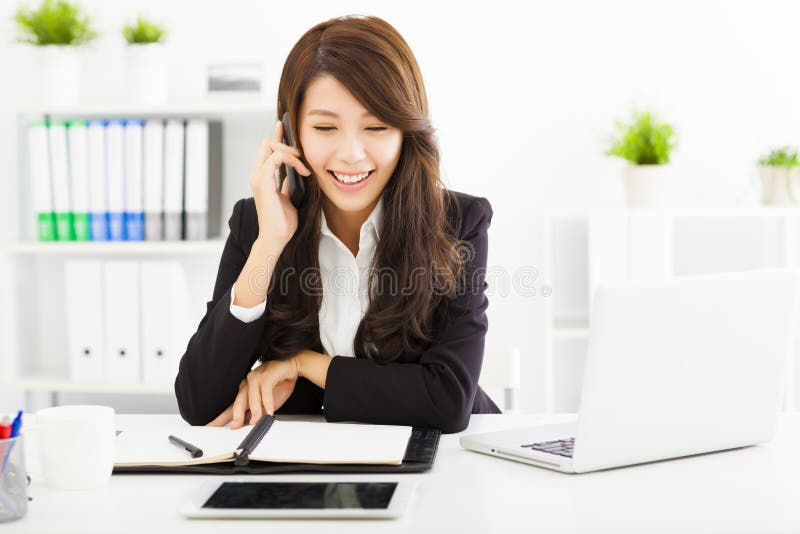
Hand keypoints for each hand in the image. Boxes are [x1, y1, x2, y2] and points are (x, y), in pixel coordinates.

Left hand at [205, 357, 300, 428]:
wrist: (291, 366)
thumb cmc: (279, 384)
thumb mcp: (266, 404)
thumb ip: (256, 413)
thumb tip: (247, 427)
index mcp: (244, 393)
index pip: (230, 408)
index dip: (220, 418)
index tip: (210, 427)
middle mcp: (246, 385)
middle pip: (238, 403)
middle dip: (235, 416)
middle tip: (234, 427)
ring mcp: (255, 379)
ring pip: (251, 397)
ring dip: (254, 411)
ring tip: (255, 422)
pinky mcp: (267, 376)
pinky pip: (266, 391)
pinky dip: (267, 402)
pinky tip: (269, 411)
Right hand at [250, 119, 311, 247]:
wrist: (276, 238)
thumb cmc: (283, 222)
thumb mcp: (288, 197)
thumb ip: (287, 184)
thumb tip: (294, 174)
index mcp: (263, 177)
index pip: (267, 149)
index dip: (277, 136)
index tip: (285, 125)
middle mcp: (257, 174)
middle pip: (267, 144)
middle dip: (286, 141)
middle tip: (302, 153)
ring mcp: (258, 177)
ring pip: (271, 147)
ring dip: (291, 152)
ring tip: (303, 165)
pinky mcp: (263, 182)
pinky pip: (276, 158)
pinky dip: (291, 160)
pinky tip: (302, 171)